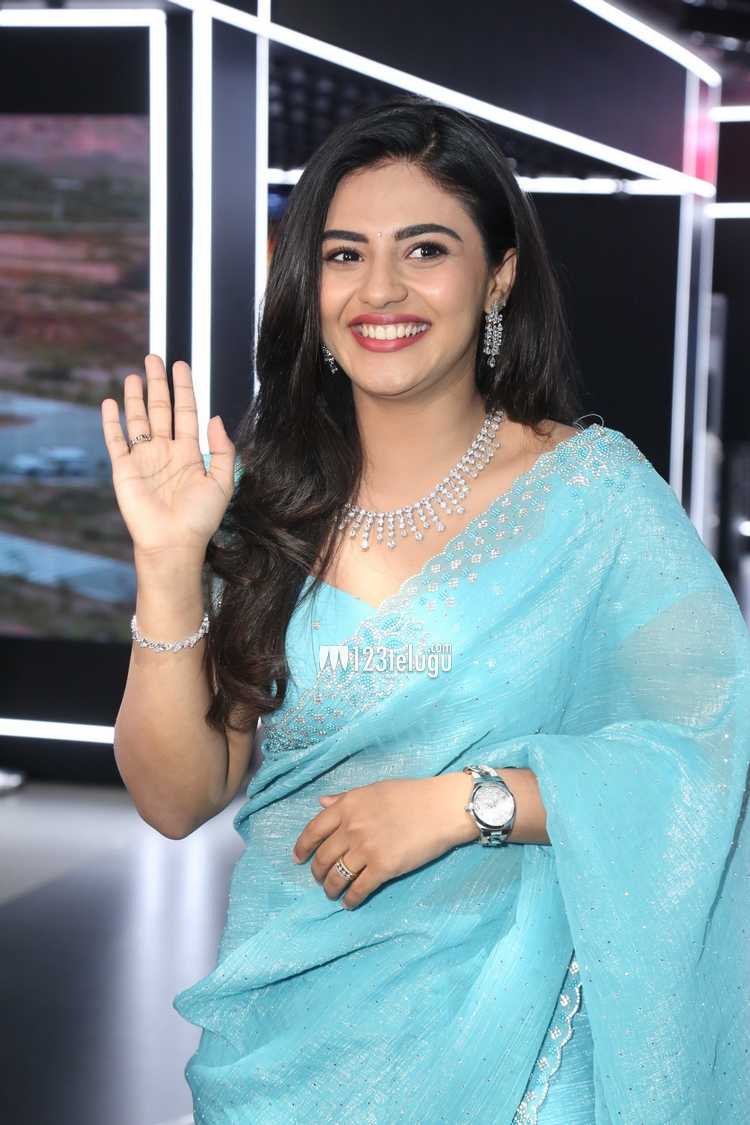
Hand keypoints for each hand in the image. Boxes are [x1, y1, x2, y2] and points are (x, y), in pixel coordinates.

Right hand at [100, 354, 235, 558]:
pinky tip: (110, 403)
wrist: (173, 542)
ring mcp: (144, 459)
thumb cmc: (200, 519)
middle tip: (154, 358)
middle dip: (158, 384)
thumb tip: (216, 417)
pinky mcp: (124, 469)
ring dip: (136, 397)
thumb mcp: (223, 483)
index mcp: (190, 454)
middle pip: (161, 409)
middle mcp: (166, 452)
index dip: (184, 389)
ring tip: (134, 375)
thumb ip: (223, 450)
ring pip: (138, 420)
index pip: (187, 412)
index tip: (181, 365)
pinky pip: (116, 440)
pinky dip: (112, 421)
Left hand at [291, 773, 476, 909]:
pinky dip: (350, 899)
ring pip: (337, 877)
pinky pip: (359, 889)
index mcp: (347, 806)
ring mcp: (366, 849)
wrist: (441, 808)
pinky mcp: (383, 868)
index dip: (302, 847)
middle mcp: (351, 828)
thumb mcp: (374, 790)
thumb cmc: (411, 795)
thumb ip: (345, 798)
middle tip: (319, 880)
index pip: (313, 830)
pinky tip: (349, 903)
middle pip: (323, 857)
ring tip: (332, 894)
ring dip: (331, 889)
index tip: (298, 859)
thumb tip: (321, 802)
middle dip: (317, 873)